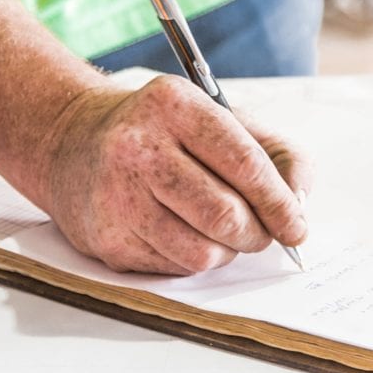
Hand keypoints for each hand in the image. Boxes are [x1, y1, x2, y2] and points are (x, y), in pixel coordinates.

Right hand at [44, 75, 310, 273]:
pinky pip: (173, 268)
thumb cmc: (163, 133)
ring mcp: (116, 194)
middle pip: (225, 215)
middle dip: (257, 234)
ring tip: (220, 231)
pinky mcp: (106, 237)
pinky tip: (180, 232)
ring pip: (202, 252)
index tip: (296, 226)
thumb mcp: (221, 119)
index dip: (280, 203)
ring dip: (226, 251)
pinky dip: (192, 258)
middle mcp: (138, 146)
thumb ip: (276, 153)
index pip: (244, 163)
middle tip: (262, 233)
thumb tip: (299, 203)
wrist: (73, 143)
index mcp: (174, 104)